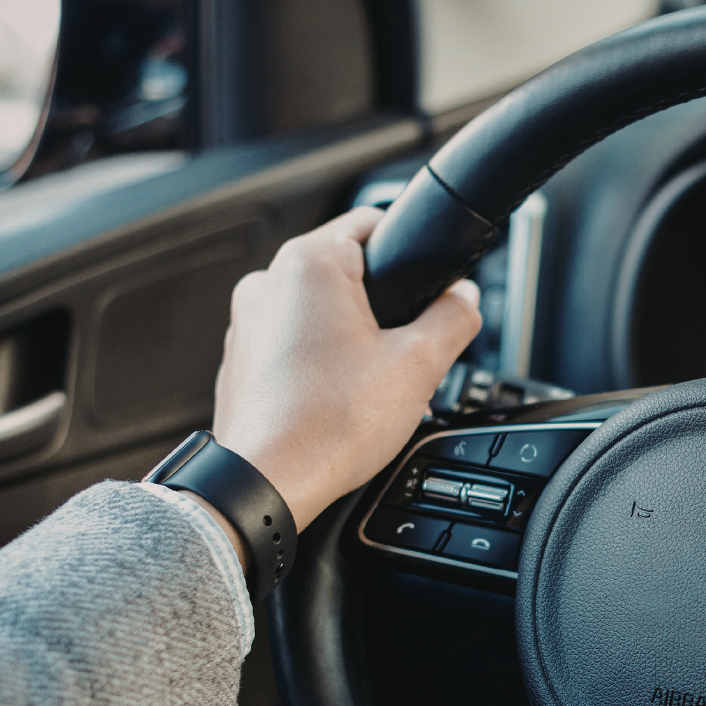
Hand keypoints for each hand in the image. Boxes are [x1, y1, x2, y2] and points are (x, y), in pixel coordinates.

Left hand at [212, 206, 481, 530]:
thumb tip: (465, 300)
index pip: (373, 223)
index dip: (411, 253)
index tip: (429, 285)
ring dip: (352, 341)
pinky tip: (340, 404)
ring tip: (373, 388)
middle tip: (407, 354)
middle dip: (384, 310)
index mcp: (310, 263)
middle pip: (347, 274)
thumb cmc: (329, 424)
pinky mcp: (241, 362)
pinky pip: (292, 348)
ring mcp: (247, 323)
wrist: (268, 482)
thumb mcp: (419, 365)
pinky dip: (319, 366)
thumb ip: (453, 318)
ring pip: (318, 314)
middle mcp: (268, 282)